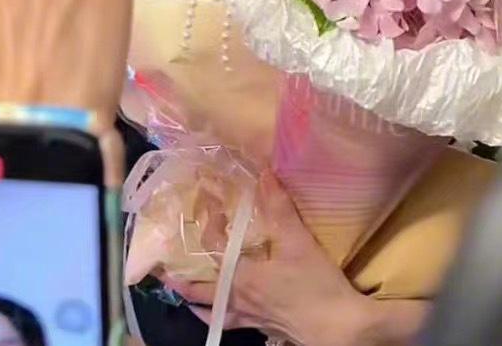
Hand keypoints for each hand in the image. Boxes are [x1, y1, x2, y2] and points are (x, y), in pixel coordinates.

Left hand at [165, 170, 428, 345]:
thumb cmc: (314, 286)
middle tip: (164, 273)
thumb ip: (279, 207)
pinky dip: (223, 319)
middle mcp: (238, 300)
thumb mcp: (298, 242)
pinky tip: (230, 314)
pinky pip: (234, 325)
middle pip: (201, 292)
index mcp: (241, 276)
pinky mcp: (266, 330)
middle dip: (181, 281)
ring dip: (197, 305)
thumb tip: (263, 172)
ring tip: (186, 299)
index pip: (212, 248)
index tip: (208, 205)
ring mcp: (251, 319)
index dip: (207, 225)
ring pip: (213, 315)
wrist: (338, 330)